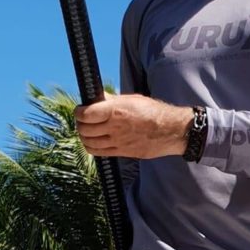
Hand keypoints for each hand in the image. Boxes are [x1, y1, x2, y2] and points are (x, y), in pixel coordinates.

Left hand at [74, 93, 192, 158]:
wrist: (171, 130)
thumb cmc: (154, 112)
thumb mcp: (132, 99)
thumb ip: (113, 100)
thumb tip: (98, 98)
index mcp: (116, 111)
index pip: (86, 114)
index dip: (78, 112)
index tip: (79, 110)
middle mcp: (114, 127)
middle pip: (85, 129)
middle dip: (80, 124)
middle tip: (82, 120)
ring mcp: (118, 142)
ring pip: (89, 142)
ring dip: (84, 136)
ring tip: (87, 131)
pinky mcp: (122, 152)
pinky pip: (99, 152)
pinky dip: (91, 147)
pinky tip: (93, 142)